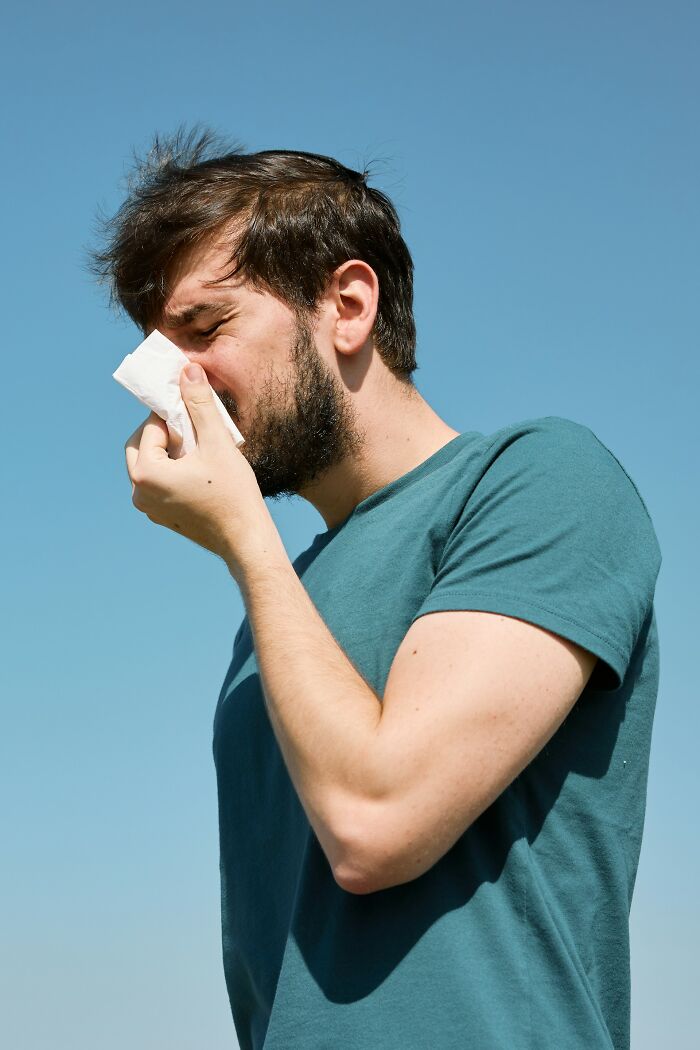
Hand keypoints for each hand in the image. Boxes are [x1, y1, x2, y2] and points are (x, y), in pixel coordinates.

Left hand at [125, 363, 281, 578]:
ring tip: (201, 449)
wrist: (246, 540)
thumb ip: (199, 404)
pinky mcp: (162, 516)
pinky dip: (173, 470)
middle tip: (195, 429)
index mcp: (145, 472)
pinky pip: (159, 483)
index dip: (173, 413)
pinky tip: (201, 470)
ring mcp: (149, 508)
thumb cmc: (233, 493)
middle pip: (143, 445)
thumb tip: (187, 370)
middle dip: (166, 432)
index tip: (194, 410)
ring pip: (151, 464)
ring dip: (170, 450)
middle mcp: (139, 492)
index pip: (151, 427)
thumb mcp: (217, 442)